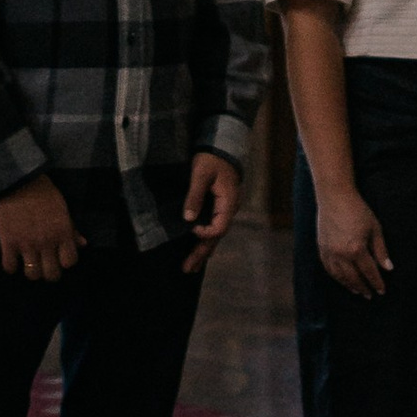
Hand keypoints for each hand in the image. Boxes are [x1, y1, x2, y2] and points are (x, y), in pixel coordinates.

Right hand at [0, 171, 80, 280]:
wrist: (17, 180)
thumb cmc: (43, 192)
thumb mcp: (62, 208)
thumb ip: (72, 229)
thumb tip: (82, 244)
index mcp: (62, 232)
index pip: (70, 262)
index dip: (65, 262)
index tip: (59, 257)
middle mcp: (46, 242)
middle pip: (52, 275)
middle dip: (49, 273)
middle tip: (44, 264)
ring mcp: (27, 244)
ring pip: (32, 275)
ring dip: (31, 271)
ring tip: (29, 263)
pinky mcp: (8, 242)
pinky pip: (10, 267)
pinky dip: (10, 266)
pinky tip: (12, 258)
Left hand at [181, 152, 240, 275]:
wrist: (221, 147)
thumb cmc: (211, 159)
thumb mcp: (201, 173)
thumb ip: (195, 195)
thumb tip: (188, 219)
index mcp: (228, 203)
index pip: (219, 227)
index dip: (205, 232)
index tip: (191, 229)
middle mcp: (229, 210)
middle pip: (216, 237)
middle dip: (201, 253)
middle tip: (187, 269)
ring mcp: (225, 210)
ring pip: (215, 236)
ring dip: (203, 251)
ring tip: (190, 268)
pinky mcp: (219, 208)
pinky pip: (213, 228)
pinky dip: (205, 241)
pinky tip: (199, 252)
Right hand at [312, 182, 391, 299]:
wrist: (334, 196)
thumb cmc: (358, 210)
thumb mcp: (375, 228)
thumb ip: (381, 250)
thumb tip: (388, 268)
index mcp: (356, 249)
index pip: (369, 272)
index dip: (377, 283)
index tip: (382, 291)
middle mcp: (341, 254)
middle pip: (353, 278)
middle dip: (363, 288)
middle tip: (370, 295)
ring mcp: (329, 252)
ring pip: (339, 276)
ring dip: (349, 285)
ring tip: (357, 291)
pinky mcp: (321, 248)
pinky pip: (328, 268)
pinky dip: (336, 277)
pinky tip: (342, 279)